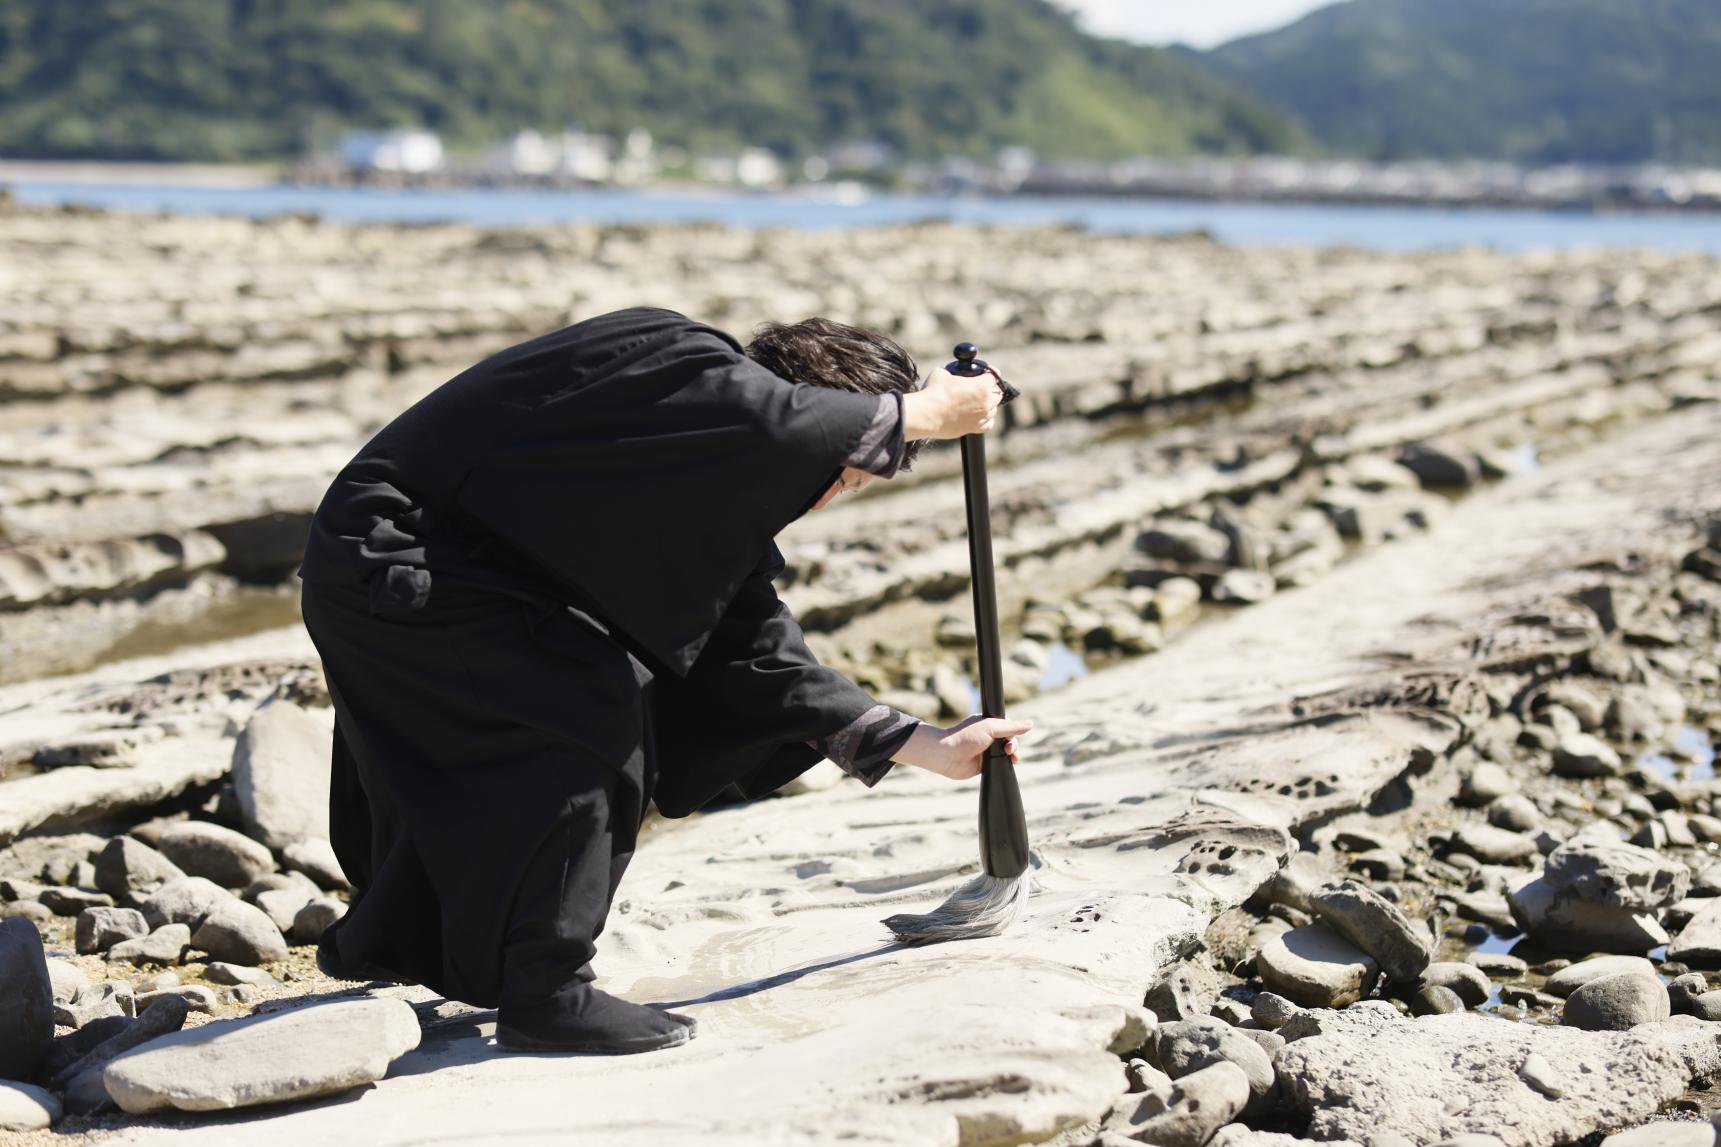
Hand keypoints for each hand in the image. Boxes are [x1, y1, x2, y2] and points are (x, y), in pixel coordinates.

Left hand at [893, 715, 1033, 779]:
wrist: (947, 755)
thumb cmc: (965, 737)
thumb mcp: (991, 727)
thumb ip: (1011, 727)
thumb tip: (1031, 724)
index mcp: (988, 723)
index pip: (1008, 726)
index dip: (1014, 731)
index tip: (1011, 736)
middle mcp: (988, 736)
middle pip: (1010, 740)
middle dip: (1013, 745)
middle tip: (1008, 750)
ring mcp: (986, 751)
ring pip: (1007, 753)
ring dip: (1013, 755)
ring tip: (1011, 757)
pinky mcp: (984, 765)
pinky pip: (1000, 765)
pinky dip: (1005, 765)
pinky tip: (1007, 764)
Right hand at [902, 366, 1004, 439]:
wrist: (927, 414)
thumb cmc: (934, 392)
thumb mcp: (942, 373)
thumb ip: (952, 372)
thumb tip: (950, 374)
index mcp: (982, 386)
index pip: (993, 376)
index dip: (988, 372)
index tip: (984, 372)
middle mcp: (986, 402)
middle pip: (997, 393)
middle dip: (991, 388)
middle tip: (981, 387)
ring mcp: (981, 417)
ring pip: (994, 409)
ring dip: (988, 404)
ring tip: (977, 402)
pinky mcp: (974, 428)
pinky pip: (988, 424)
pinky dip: (986, 419)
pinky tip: (979, 416)